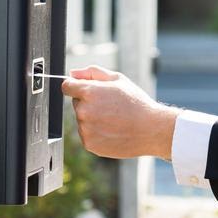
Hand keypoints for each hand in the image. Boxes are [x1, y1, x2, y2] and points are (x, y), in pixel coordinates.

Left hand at [61, 66, 179, 160]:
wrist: (151, 130)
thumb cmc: (136, 103)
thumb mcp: (118, 80)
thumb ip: (92, 73)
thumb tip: (72, 73)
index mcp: (89, 92)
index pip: (67, 86)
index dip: (76, 86)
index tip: (87, 91)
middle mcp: (84, 111)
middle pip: (77, 103)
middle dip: (89, 103)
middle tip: (111, 107)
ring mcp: (85, 129)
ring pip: (82, 120)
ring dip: (92, 119)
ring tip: (114, 120)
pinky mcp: (89, 144)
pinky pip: (87, 134)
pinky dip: (96, 133)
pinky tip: (112, 130)